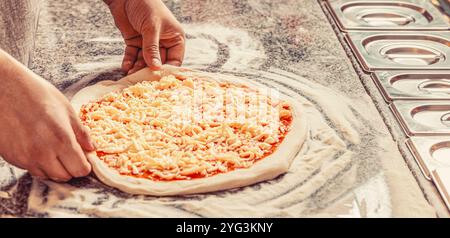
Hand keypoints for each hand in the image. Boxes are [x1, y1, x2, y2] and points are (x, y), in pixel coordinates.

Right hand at [0, 50, 94, 180]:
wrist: (4, 87)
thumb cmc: (36, 93)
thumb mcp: (66, 109)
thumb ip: (81, 132)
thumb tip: (91, 148)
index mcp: (61, 140)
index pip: (80, 169)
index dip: (85, 166)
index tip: (84, 160)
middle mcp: (43, 153)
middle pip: (65, 176)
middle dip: (71, 168)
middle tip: (71, 155)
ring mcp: (26, 157)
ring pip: (47, 176)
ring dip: (55, 168)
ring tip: (54, 150)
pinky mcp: (12, 157)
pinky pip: (31, 169)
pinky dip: (39, 164)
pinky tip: (38, 147)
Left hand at [105, 0, 184, 73]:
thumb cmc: (146, 5)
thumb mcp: (151, 27)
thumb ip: (152, 48)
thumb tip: (155, 67)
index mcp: (175, 38)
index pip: (175, 60)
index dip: (167, 69)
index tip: (158, 78)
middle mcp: (164, 42)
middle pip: (159, 62)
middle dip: (149, 70)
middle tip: (142, 79)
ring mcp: (149, 43)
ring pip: (145, 61)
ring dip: (138, 67)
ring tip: (131, 73)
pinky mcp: (135, 42)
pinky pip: (133, 55)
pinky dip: (129, 61)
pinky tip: (125, 66)